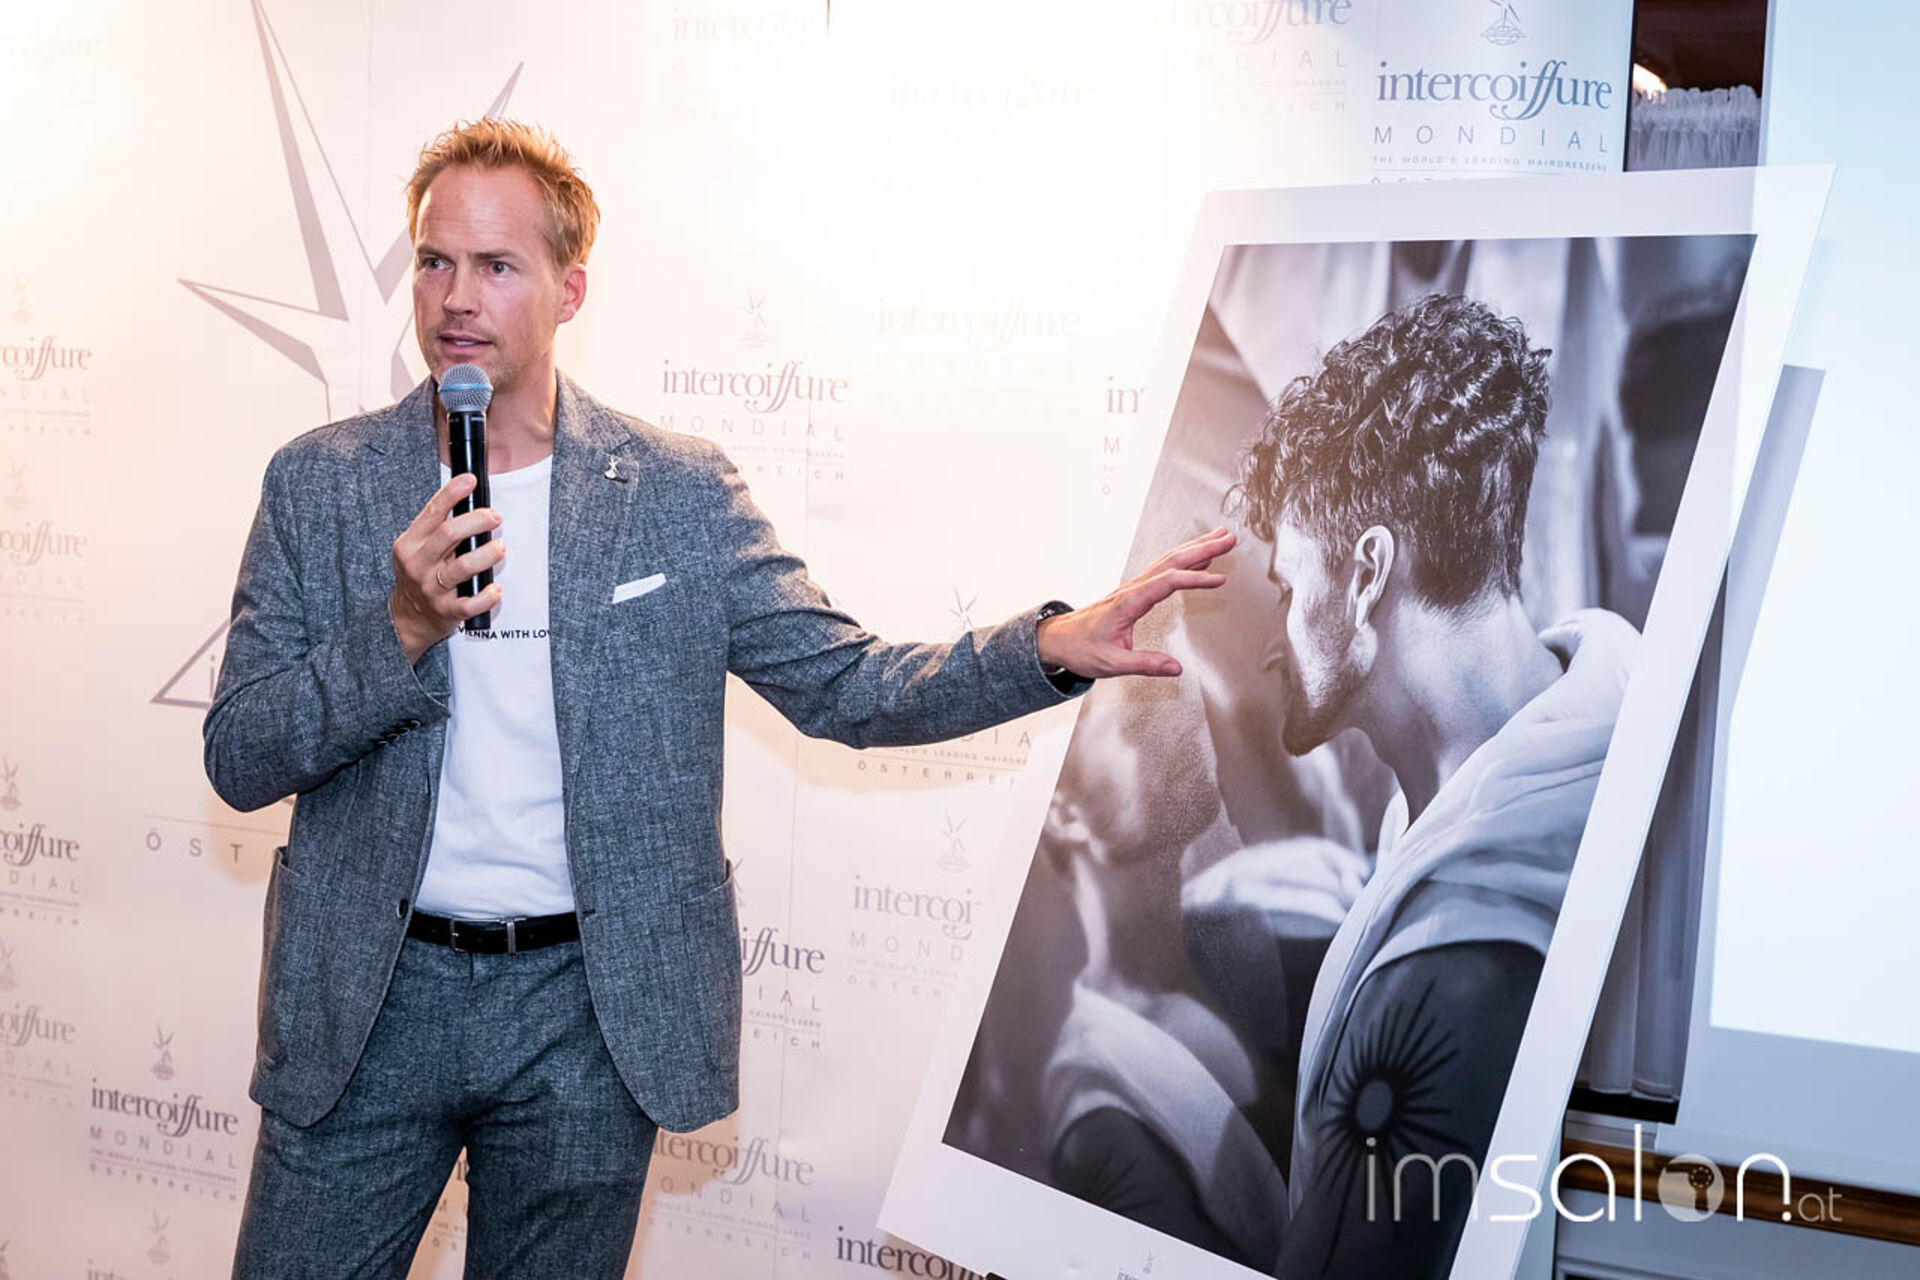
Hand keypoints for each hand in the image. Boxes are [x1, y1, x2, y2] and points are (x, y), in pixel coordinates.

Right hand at [389, 473, 504, 663]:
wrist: (409, 616)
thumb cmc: (421, 573)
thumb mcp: (419, 547)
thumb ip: (438, 527)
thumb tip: (469, 498)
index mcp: (410, 543)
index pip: (432, 512)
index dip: (452, 494)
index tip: (470, 481)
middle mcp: (418, 564)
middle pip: (449, 534)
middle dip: (476, 521)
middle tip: (495, 517)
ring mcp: (431, 588)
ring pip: (462, 567)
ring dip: (486, 555)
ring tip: (500, 548)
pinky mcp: (446, 610)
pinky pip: (469, 604)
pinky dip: (486, 596)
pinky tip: (495, 588)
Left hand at [1037, 527, 1235, 678]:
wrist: (1058, 639)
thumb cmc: (1081, 649)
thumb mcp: (1111, 663)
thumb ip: (1145, 664)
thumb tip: (1175, 668)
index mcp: (1129, 602)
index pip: (1168, 582)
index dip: (1195, 579)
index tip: (1219, 580)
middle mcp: (1133, 588)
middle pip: (1172, 561)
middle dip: (1202, 547)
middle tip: (1229, 539)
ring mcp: (1134, 587)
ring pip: (1168, 560)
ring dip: (1196, 548)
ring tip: (1220, 539)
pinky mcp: (1135, 591)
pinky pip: (1164, 569)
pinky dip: (1184, 560)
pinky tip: (1198, 559)